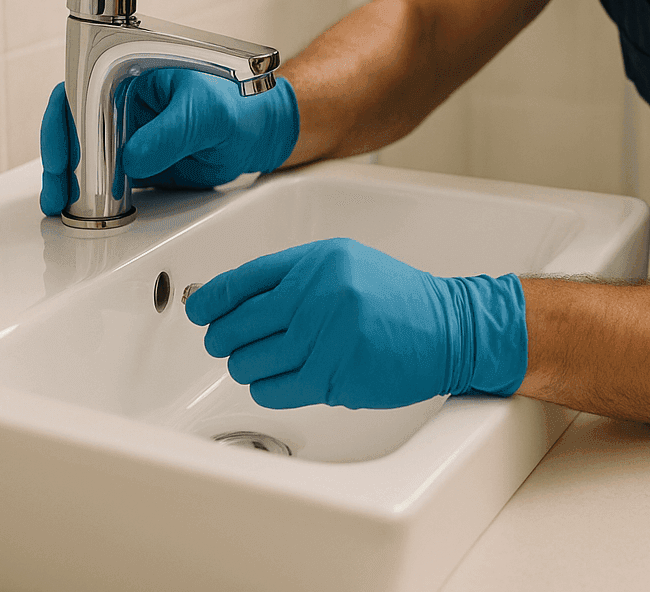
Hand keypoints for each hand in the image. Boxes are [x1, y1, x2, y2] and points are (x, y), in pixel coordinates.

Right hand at [39, 70, 299, 216]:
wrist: (260, 134)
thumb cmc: (239, 107)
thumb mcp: (207, 114)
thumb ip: (173, 133)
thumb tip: (134, 158)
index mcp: (133, 76)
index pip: (83, 90)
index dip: (63, 119)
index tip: (61, 151)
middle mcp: (122, 104)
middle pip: (74, 126)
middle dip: (60, 158)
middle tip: (57, 189)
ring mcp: (126, 134)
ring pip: (83, 155)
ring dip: (69, 180)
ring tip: (61, 205)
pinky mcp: (135, 163)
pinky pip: (104, 176)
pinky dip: (90, 193)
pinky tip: (82, 210)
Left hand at [184, 238, 528, 409]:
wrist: (450, 328)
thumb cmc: (397, 300)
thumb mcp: (346, 266)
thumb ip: (295, 278)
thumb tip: (230, 301)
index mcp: (319, 260)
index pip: (241, 281)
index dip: (210, 301)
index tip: (199, 313)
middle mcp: (320, 294)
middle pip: (236, 325)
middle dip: (223, 339)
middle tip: (227, 344)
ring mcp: (327, 336)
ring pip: (249, 362)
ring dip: (246, 367)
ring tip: (263, 363)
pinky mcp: (334, 376)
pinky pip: (272, 390)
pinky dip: (266, 389)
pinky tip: (279, 380)